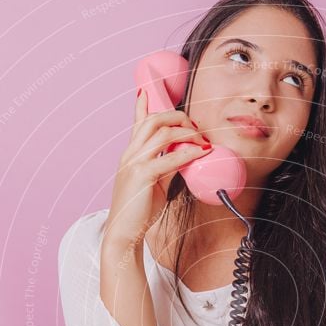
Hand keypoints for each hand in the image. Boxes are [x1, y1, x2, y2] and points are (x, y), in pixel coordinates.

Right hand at [103, 88, 211, 246]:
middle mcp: (130, 154)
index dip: (142, 105)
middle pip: (154, 119)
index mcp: (130, 154)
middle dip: (178, 117)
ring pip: (162, 132)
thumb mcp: (152, 184)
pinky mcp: (142, 175)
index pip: (136, 123)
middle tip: (196, 127)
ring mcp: (134, 162)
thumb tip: (183, 158)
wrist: (123, 233)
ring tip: (202, 140)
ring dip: (187, 132)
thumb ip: (165, 167)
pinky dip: (190, 152)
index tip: (146, 92)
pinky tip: (202, 153)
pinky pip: (170, 157)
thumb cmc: (138, 211)